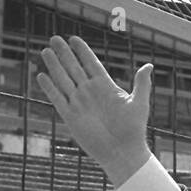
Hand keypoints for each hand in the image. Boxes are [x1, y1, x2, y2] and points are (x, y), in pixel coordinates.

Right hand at [36, 35, 153, 186]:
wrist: (122, 152)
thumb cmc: (133, 130)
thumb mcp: (139, 103)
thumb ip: (141, 84)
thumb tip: (149, 65)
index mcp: (106, 86)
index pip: (91, 63)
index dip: (82, 51)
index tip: (74, 38)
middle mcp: (90, 92)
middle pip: (74, 67)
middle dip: (64, 53)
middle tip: (55, 38)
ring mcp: (79, 103)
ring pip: (63, 79)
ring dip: (54, 65)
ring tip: (45, 50)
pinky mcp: (71, 116)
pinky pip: (57, 98)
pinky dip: (49, 87)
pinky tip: (42, 75)